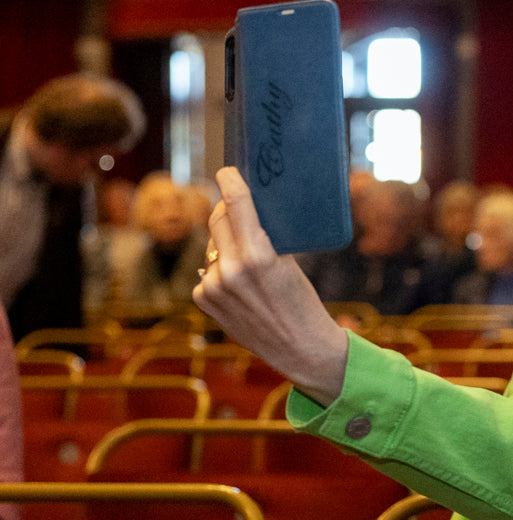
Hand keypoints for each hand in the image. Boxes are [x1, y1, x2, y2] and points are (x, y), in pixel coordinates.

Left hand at [193, 166, 348, 405]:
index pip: (237, 205)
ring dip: (225, 245)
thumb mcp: (290, 265)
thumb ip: (261, 240)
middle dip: (226, 210)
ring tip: (248, 266)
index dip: (230, 182)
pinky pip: (206, 270)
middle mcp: (230, 270)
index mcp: (258, 256)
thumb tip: (240, 215)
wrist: (300, 348)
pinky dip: (220, 271)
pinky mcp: (203, 300)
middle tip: (237, 206)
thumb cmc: (303, 303)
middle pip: (218, 220)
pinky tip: (238, 287)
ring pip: (212, 246)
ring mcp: (212, 286)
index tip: (227, 171)